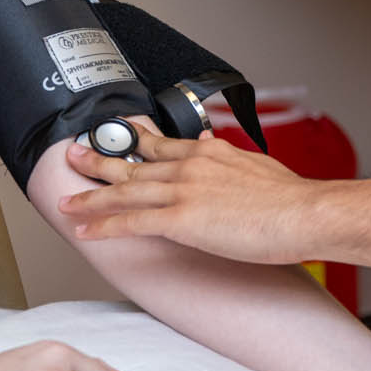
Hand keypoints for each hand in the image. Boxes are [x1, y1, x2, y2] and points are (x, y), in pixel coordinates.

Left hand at [58, 126, 323, 264]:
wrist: (303, 213)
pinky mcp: (182, 220)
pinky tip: (87, 230)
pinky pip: (132, 222)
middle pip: (134, 164)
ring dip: (92, 197)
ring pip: (125, 192)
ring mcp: (183, 191)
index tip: (113, 141)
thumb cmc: (289, 197)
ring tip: (68, 200)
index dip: (132, 144)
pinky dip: (105, 226)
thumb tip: (207, 142)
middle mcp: (190, 165)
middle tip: (73, 156)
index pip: (160, 145)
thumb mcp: (255, 164)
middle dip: (99, 161)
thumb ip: (226, 155)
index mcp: (208, 152)